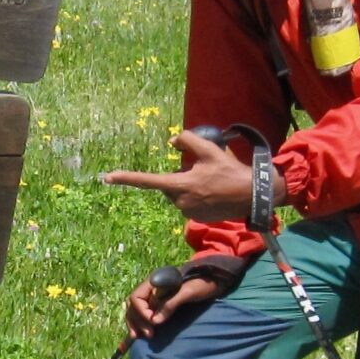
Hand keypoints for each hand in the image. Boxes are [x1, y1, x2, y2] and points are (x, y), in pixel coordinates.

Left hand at [100, 128, 254, 224]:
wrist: (252, 196)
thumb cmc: (231, 172)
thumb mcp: (210, 150)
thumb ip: (188, 141)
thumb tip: (172, 142)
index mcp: (180, 185)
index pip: (148, 180)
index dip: (127, 178)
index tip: (107, 177)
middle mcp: (180, 201)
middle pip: (169, 184)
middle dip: (179, 176)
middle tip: (202, 170)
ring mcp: (188, 212)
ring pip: (179, 193)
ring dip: (188, 186)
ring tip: (211, 181)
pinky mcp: (197, 218)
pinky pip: (188, 203)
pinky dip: (196, 195)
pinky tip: (214, 192)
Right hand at [125, 270, 225, 338]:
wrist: (214, 281)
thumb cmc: (202, 283)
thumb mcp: (188, 292)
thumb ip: (170, 304)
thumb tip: (154, 321)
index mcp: (155, 281)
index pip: (136, 297)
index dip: (141, 312)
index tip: (152, 322)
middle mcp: (151, 289)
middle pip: (134, 305)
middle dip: (138, 321)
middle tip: (150, 335)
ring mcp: (155, 297)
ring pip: (135, 311)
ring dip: (135, 324)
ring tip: (139, 337)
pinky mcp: (160, 305)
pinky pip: (144, 315)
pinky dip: (139, 325)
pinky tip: (136, 336)